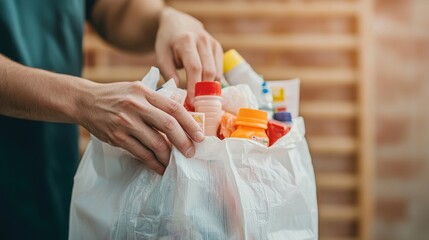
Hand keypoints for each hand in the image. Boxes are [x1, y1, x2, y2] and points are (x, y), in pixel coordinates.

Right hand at [78, 81, 204, 174]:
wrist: (85, 101)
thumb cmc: (116, 96)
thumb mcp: (136, 89)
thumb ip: (156, 100)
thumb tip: (182, 115)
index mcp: (144, 92)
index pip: (174, 108)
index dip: (190, 123)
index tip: (199, 136)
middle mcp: (136, 106)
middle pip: (168, 126)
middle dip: (184, 142)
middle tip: (191, 153)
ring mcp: (126, 122)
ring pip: (156, 143)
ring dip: (169, 157)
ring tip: (175, 162)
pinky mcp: (117, 137)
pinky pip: (141, 154)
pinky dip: (154, 163)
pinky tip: (160, 167)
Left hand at [155, 7, 222, 105]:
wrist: (177, 22)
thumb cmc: (167, 42)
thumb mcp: (161, 56)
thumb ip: (168, 74)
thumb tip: (178, 94)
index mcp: (186, 41)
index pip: (195, 68)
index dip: (194, 87)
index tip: (191, 102)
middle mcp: (202, 40)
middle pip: (209, 71)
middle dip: (204, 91)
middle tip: (197, 106)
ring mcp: (212, 43)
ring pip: (217, 72)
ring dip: (210, 88)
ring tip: (201, 100)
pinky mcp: (218, 47)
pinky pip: (220, 69)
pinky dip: (214, 81)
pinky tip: (206, 90)